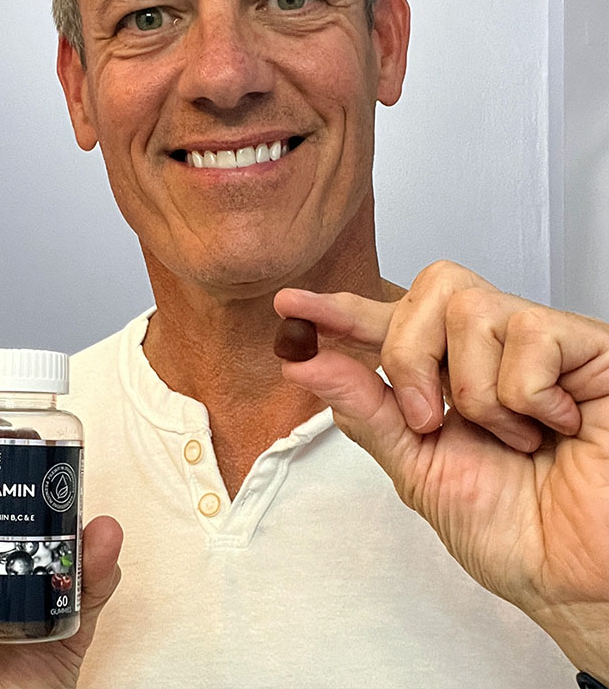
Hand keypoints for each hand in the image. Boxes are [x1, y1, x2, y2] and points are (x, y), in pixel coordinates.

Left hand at [275, 260, 608, 681]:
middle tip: (431, 419)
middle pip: (428, 290)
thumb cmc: (518, 533)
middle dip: (411, 357)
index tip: (289, 306)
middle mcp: (490, 349)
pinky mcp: (586, 346)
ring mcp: (539, 342)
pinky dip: (528, 396)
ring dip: (476, 392)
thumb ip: (367, 412)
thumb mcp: (422, 472)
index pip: (387, 321)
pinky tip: (555, 424)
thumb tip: (305, 363)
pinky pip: (528, 334)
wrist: (582, 578)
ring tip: (514, 438)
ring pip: (469, 308)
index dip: (339, 309)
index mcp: (446, 377)